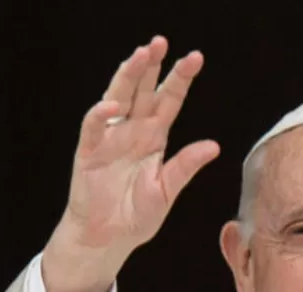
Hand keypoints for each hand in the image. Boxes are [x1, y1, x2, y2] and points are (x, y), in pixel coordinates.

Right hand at [43, 35, 220, 291]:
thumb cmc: (137, 215)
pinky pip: (94, 127)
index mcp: (155, 138)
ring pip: (118, 98)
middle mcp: (133, 131)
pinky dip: (101, 114)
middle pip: (143, 91)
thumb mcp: (167, 190)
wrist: (109, 238)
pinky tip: (113, 105)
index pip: (169, 101)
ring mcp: (110, 138)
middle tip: (160, 43)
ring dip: (127, 76)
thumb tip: (214, 146)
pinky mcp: (89, 151)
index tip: (195, 58)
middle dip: (151, 66)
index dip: (180, 79)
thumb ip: (185, 167)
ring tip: (139, 55)